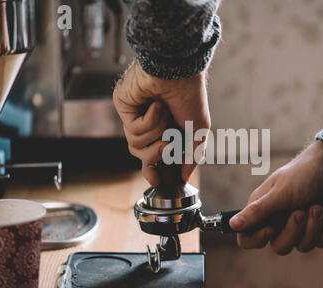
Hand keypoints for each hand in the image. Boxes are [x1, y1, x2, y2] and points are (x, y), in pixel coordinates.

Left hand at [113, 60, 210, 185]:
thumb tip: (185, 175)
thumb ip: (193, 155)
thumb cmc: (191, 96)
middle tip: (167, 144)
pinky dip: (150, 121)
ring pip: (136, 145)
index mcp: (166, 128)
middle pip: (143, 154)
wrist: (179, 71)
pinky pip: (133, 130)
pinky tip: (156, 104)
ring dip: (156, 133)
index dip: (154, 170)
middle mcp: (149, 123)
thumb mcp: (198, 130)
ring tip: (165, 115)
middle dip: (155, 154)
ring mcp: (135, 115)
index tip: (157, 182)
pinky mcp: (124, 107)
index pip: (154, 155)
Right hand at [229, 140, 322, 253]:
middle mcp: (277, 220)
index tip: (271, 229)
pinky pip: (319, 243)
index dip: (257, 239)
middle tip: (301, 212)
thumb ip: (256, 211)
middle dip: (293, 231)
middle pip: (278, 247)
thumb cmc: (303, 174)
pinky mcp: (317, 228)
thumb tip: (232, 225)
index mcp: (262, 210)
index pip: (247, 237)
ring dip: (312, 227)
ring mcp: (298, 225)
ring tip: (318, 207)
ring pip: (300, 246)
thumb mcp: (279, 193)